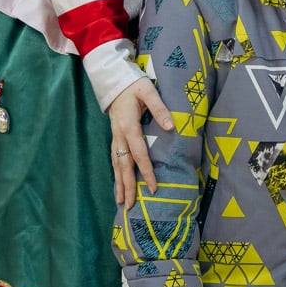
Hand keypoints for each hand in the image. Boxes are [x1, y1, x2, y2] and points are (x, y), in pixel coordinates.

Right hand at [109, 75, 173, 207]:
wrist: (114, 80)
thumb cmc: (133, 85)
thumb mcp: (148, 92)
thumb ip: (160, 108)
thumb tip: (171, 127)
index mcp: (128, 127)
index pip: (139, 154)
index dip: (146, 172)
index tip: (152, 187)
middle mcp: (119, 136)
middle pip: (124, 165)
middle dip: (127, 186)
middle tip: (130, 206)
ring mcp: (115, 137)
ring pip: (116, 164)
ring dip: (119, 184)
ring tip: (121, 202)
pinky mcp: (114, 137)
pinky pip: (114, 159)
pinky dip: (116, 173)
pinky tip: (118, 183)